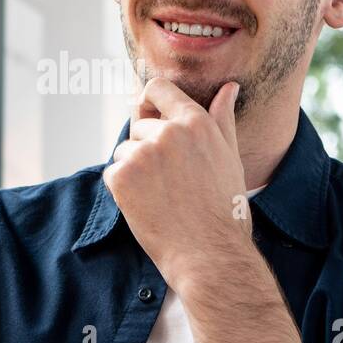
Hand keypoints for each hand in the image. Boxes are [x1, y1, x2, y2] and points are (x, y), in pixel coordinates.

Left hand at [102, 77, 252, 286]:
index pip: (157, 88)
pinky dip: (123, 189)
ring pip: (125, 151)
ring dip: (135, 170)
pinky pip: (113, 172)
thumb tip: (229, 87)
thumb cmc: (224, 210)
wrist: (209, 255)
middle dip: (147, 148)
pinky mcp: (121, 177)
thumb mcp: (229, 158)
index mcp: (196, 123)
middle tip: (168, 181)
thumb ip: (223, 118)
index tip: (150, 117)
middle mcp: (167, 133)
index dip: (149, 102)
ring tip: (161, 196)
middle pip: (139, 126)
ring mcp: (142, 154)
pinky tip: (147, 206)